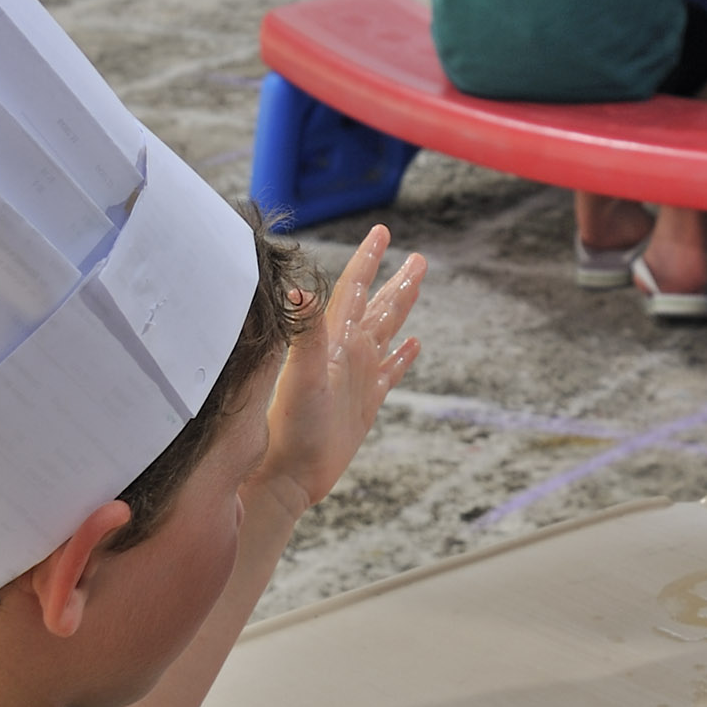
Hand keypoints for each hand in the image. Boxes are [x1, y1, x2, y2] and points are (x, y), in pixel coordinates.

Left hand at [250, 226, 422, 519]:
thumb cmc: (287, 427)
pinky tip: (413, 345)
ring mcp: (356, 377)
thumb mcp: (301, 376)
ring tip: (416, 285)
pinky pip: (389, 372)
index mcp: (333, 341)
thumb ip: (303, 332)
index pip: (354, 290)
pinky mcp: (364, 403)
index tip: (382, 232)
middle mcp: (346, 354)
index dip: (368, 260)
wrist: (286, 473)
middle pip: (377, 308)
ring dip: (401, 308)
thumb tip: (298, 288)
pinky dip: (402, 357)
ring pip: (385, 332)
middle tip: (420, 258)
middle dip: (396, 281)